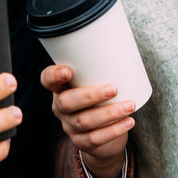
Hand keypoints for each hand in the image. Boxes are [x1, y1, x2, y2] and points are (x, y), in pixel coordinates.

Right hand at [40, 63, 133, 177]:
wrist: (103, 138)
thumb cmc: (102, 99)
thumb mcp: (98, 80)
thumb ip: (108, 58)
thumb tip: (128, 34)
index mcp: (61, 88)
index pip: (48, 79)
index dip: (54, 76)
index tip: (68, 70)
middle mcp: (60, 107)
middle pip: (66, 102)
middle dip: (90, 95)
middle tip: (114, 89)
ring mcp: (69, 126)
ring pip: (84, 121)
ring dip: (109, 113)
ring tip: (130, 105)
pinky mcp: (81, 142)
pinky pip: (95, 138)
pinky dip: (113, 130)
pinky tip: (128, 122)